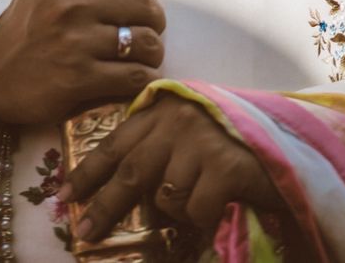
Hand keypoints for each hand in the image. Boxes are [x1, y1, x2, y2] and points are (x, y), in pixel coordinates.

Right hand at [0, 0, 164, 126]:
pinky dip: (144, 78)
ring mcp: (77, 44)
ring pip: (146, 43)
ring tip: (147, 55)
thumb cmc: (21, 26)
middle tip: (151, 28)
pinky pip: (134, 76)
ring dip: (154, 51)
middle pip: (146, 7)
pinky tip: (137, 77)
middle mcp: (74, 5)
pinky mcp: (80, 80)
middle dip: (156, 20)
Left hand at [61, 92, 279, 243]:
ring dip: (174, 211)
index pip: (115, 142)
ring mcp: (201, 141)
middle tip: (84, 233)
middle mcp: (177, 121)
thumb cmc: (226, 139)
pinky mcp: (224, 165)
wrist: (282, 139)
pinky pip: (194, 210)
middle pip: (129, 171)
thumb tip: (113, 187)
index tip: (62, 195)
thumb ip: (154, 146)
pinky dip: (200, 220)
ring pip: (165, 196)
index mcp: (162, 111)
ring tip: (195, 203)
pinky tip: (217, 208)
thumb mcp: (185, 133)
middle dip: (104, 207)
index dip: (86, 171)